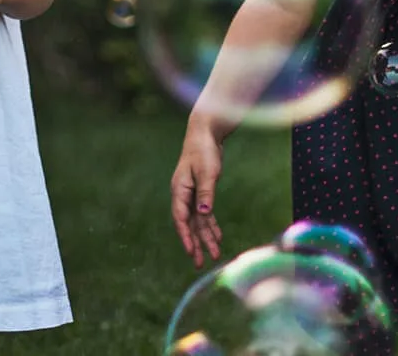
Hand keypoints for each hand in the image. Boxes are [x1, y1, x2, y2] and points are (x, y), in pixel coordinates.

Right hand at [170, 117, 225, 267]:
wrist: (205, 133)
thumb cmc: (204, 150)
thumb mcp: (207, 172)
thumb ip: (205, 193)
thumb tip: (205, 213)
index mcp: (180, 189)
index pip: (180, 218)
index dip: (186, 236)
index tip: (192, 251)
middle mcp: (183, 194)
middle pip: (189, 223)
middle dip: (195, 243)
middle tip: (200, 263)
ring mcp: (191, 193)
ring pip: (198, 220)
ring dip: (205, 237)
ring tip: (214, 255)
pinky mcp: (200, 191)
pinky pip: (205, 213)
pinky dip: (211, 225)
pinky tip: (217, 236)